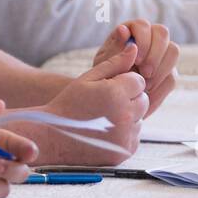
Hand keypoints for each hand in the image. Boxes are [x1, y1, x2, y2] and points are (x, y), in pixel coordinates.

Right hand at [39, 44, 147, 162]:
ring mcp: (126, 136)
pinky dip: (124, 133)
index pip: (138, 81)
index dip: (124, 83)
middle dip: (129, 98)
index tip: (108, 88)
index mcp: (116, 93)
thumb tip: (134, 47)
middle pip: (143, 100)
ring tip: (103, 118)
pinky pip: (134, 136)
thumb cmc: (69, 103)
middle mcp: (125, 115)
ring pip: (139, 118)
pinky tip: (104, 132)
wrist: (54, 137)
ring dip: (127, 116)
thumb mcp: (88, 78)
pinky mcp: (126, 150)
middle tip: (106, 103)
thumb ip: (114, 63)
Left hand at [92, 20, 178, 114]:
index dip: (143, 41)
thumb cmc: (106, 74)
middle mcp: (149, 37)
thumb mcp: (105, 62)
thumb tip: (123, 29)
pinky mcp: (168, 72)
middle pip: (163, 33)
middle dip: (155, 54)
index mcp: (131, 31)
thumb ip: (115, 48)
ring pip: (173, 51)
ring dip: (162, 69)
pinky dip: (161, 87)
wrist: (113, 96)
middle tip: (145, 73)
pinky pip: (172, 76)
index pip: (143, 25)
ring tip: (146, 85)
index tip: (136, 60)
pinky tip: (148, 96)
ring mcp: (162, 54)